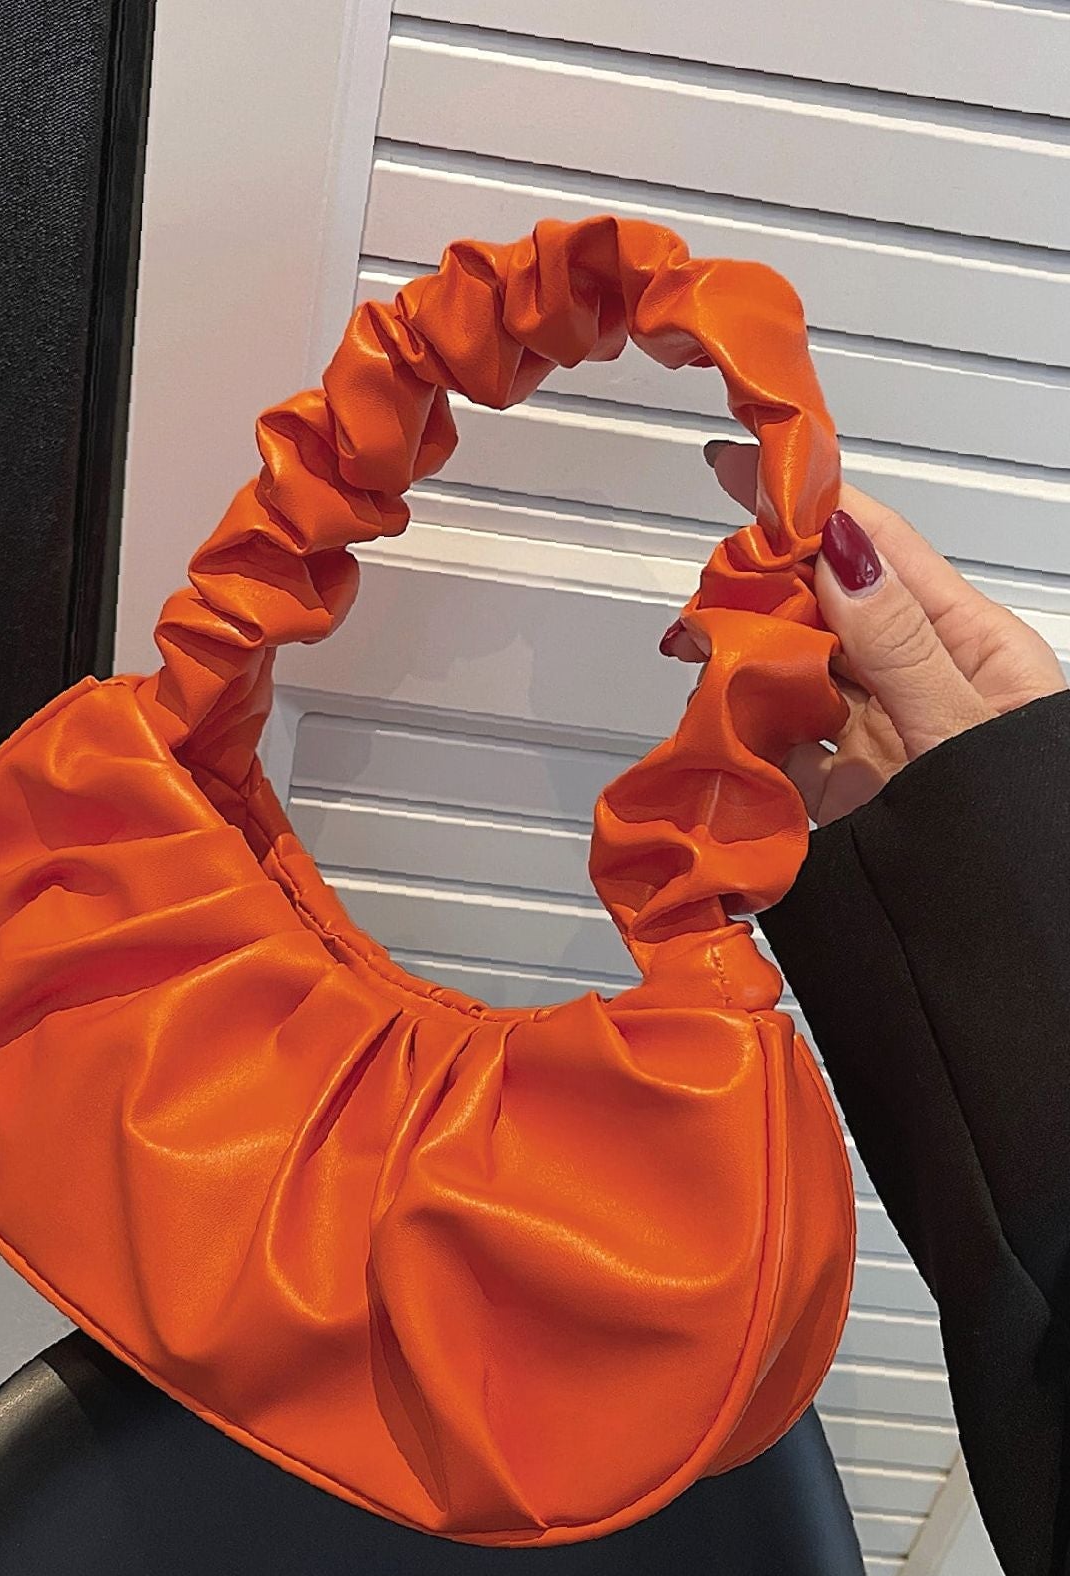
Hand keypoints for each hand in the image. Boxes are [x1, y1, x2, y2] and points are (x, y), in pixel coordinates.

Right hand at [660, 441, 1066, 826]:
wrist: (1016, 955)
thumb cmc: (1027, 831)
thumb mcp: (968, 730)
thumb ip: (899, 646)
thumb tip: (841, 553)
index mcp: (967, 642)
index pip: (877, 548)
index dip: (809, 502)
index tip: (741, 466)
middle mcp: (915, 679)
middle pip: (823, 604)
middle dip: (761, 587)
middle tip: (708, 597)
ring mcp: (875, 735)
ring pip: (795, 670)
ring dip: (745, 658)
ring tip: (701, 657)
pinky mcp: (842, 795)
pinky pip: (781, 745)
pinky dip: (744, 732)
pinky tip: (716, 722)